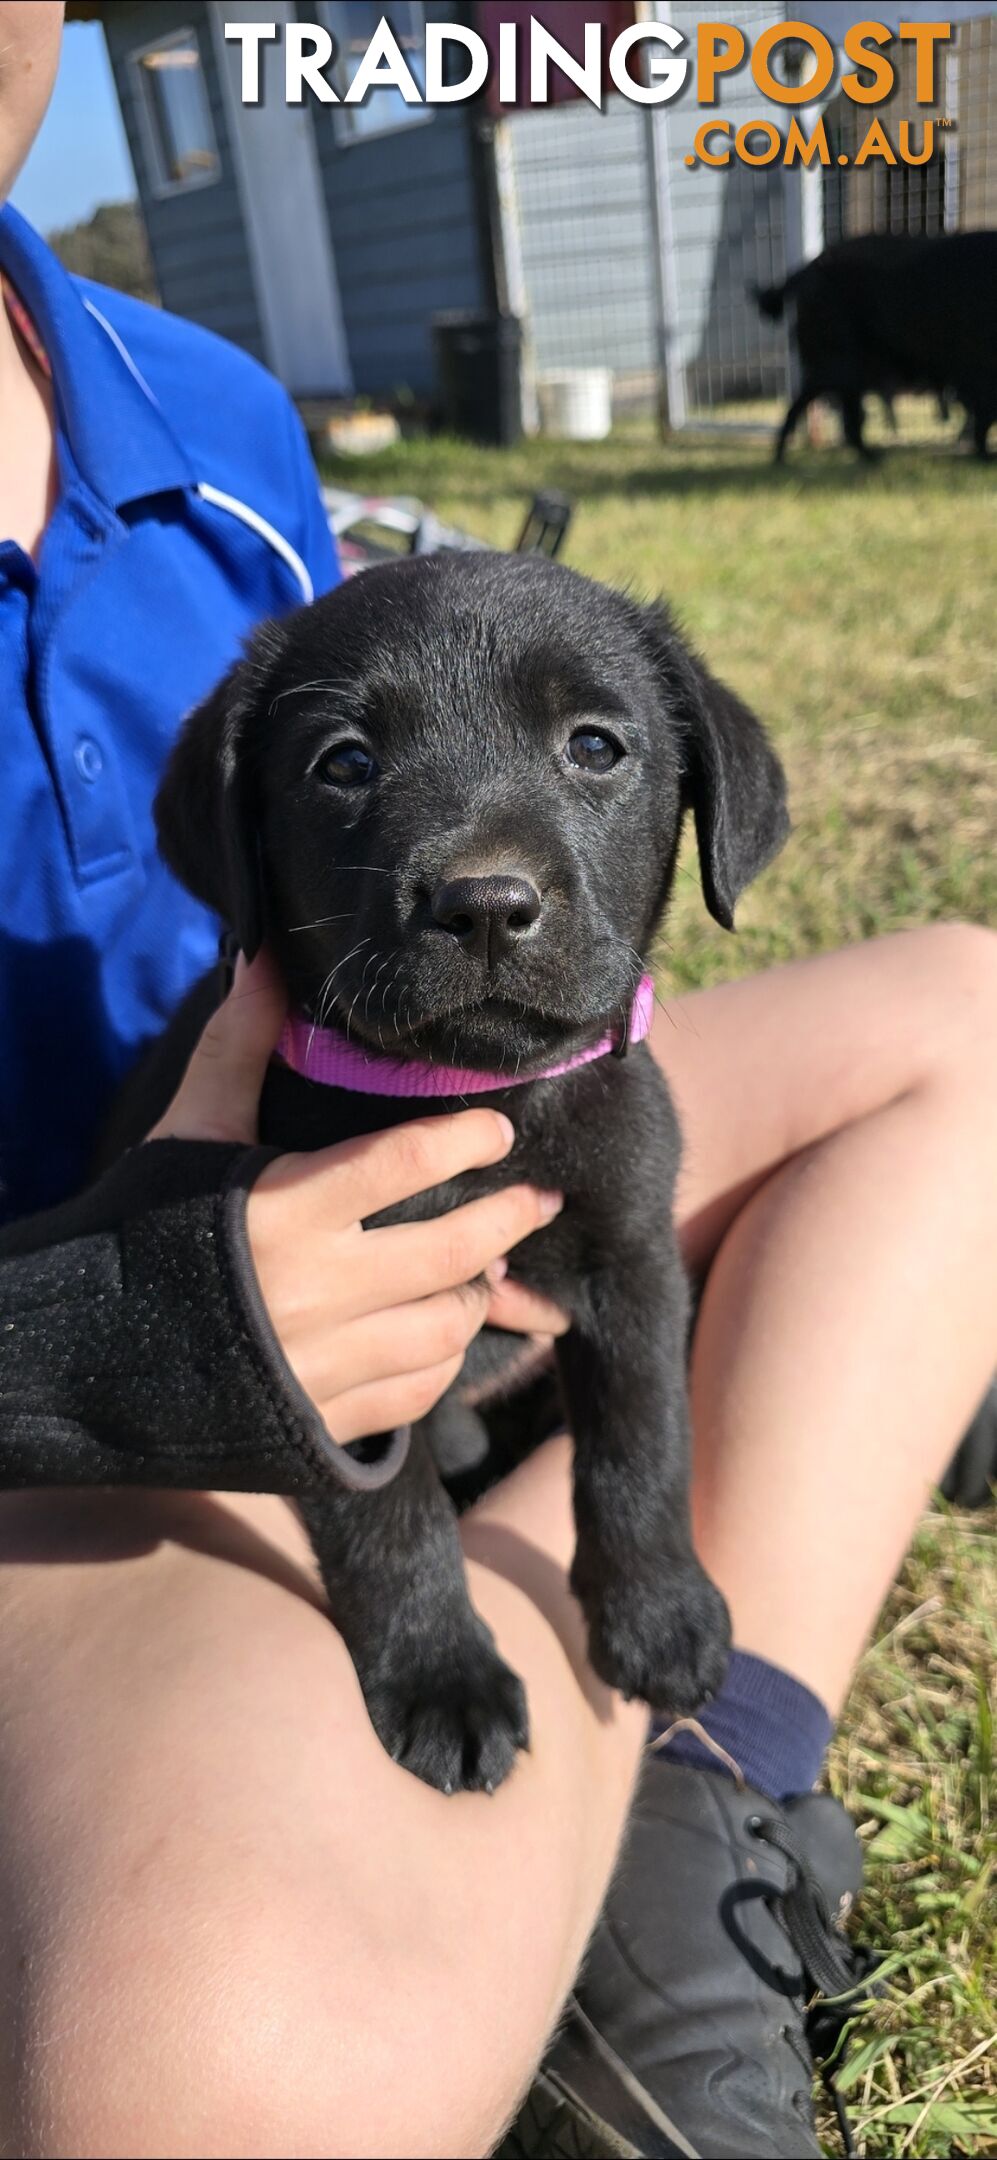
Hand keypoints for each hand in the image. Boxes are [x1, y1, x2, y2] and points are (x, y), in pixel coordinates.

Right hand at [150, 952, 568, 1442]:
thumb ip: (238, 1048)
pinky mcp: (321, 1422)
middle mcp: (314, 1290)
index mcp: (285, 1210)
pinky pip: (416, 1393)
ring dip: (476, 1295)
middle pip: (452, 1251)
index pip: (407, 1163)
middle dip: (509, 1219)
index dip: (467, 1140)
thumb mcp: (190, 1135)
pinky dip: (442, 1359)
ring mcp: (322, 1364)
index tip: (498, 1130)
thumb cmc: (143, 1231)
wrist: (85, 1357)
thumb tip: (264, 958)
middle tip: (538, 1198)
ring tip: (486, 1267)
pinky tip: (441, 1332)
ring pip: (445, 1329)